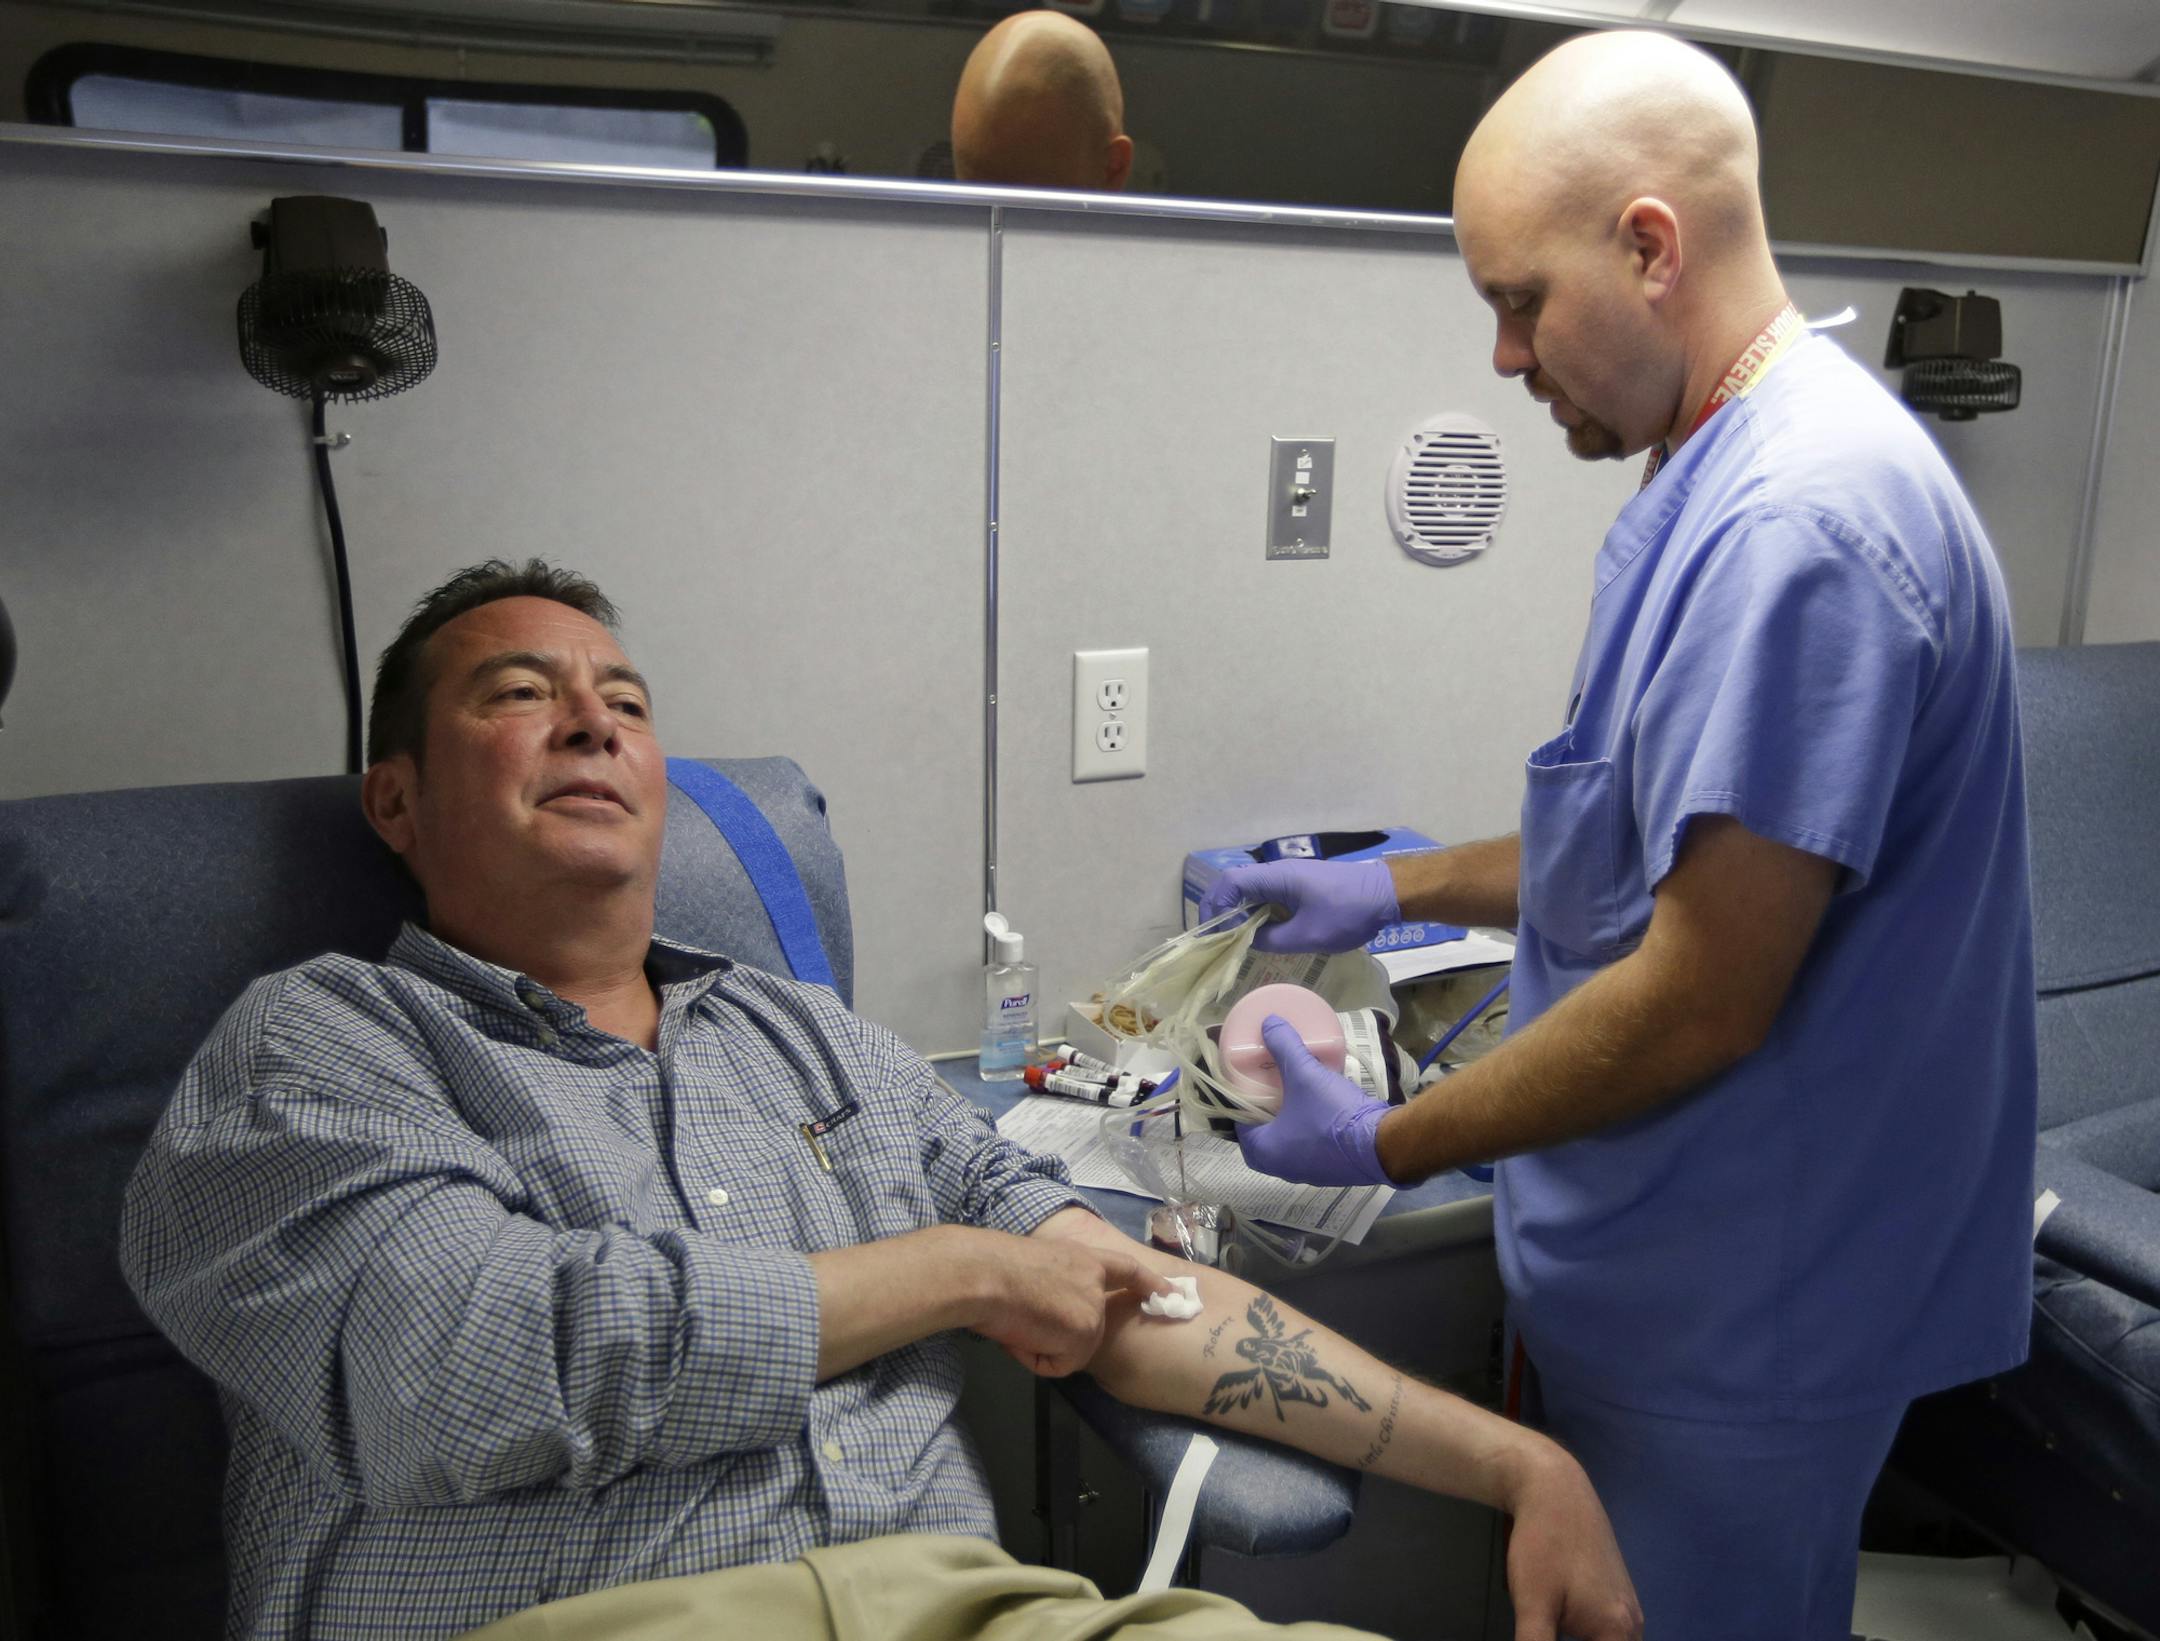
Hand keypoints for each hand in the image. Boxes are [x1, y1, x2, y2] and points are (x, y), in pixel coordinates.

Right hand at [970, 1232, 1171, 1377]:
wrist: (987, 1274)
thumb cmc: (995, 1264)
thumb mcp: (1038, 1264)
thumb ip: (1059, 1283)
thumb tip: (1049, 1309)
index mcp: (1085, 1258)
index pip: (1127, 1270)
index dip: (1148, 1282)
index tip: (1171, 1292)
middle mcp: (1095, 1283)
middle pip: (1088, 1328)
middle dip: (1058, 1335)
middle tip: (1022, 1320)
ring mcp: (1092, 1311)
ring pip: (1070, 1350)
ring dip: (1041, 1346)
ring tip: (1016, 1323)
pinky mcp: (1083, 1335)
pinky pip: (1057, 1365)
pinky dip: (1034, 1359)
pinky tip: (1019, 1336)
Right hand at [1195, 859, 1399, 953]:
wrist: (1386, 894)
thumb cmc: (1348, 913)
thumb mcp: (1307, 935)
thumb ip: (1271, 939)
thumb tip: (1248, 941)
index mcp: (1276, 877)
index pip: (1229, 882)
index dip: (1215, 906)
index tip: (1216, 934)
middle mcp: (1277, 872)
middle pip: (1235, 885)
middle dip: (1222, 911)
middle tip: (1218, 940)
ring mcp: (1289, 878)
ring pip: (1251, 892)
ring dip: (1239, 914)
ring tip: (1235, 942)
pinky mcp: (1300, 886)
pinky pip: (1268, 897)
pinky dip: (1257, 914)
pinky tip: (1260, 935)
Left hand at [1235, 1016, 1392, 1186]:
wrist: (1383, 1145)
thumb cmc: (1333, 1114)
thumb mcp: (1305, 1074)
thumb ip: (1284, 1047)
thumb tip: (1268, 1022)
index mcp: (1266, 1152)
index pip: (1241, 1129)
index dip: (1242, 1106)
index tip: (1249, 1087)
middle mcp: (1283, 1170)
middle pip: (1263, 1141)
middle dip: (1265, 1117)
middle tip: (1270, 1092)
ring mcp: (1310, 1175)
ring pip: (1288, 1148)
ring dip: (1288, 1127)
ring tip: (1293, 1098)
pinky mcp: (1333, 1173)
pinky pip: (1312, 1152)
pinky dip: (1309, 1134)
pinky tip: (1319, 1112)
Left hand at [1502, 1443, 1642, 1640]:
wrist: (1553, 1488)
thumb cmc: (1543, 1546)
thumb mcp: (1534, 1607)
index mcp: (1619, 1633)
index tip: (1551, 1635)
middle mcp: (1633, 1624)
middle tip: (1545, 1630)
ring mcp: (1627, 1606)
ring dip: (1586, 1639)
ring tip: (1549, 1626)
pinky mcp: (1616, 1592)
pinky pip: (1608, 1631)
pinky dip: (1590, 1636)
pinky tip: (1559, 1623)